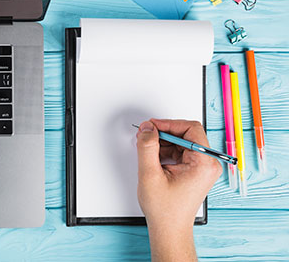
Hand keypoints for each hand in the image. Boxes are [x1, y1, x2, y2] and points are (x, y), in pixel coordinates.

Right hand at [136, 119, 221, 261]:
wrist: (169, 228)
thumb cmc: (165, 209)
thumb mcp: (150, 174)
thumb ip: (147, 147)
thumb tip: (147, 128)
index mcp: (203, 163)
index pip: (190, 129)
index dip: (168, 124)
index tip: (152, 126)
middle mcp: (207, 164)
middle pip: (186, 134)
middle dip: (164, 133)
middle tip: (146, 135)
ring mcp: (202, 167)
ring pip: (182, 142)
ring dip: (163, 142)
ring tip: (148, 150)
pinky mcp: (195, 171)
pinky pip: (181, 151)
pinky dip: (166, 151)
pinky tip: (154, 158)